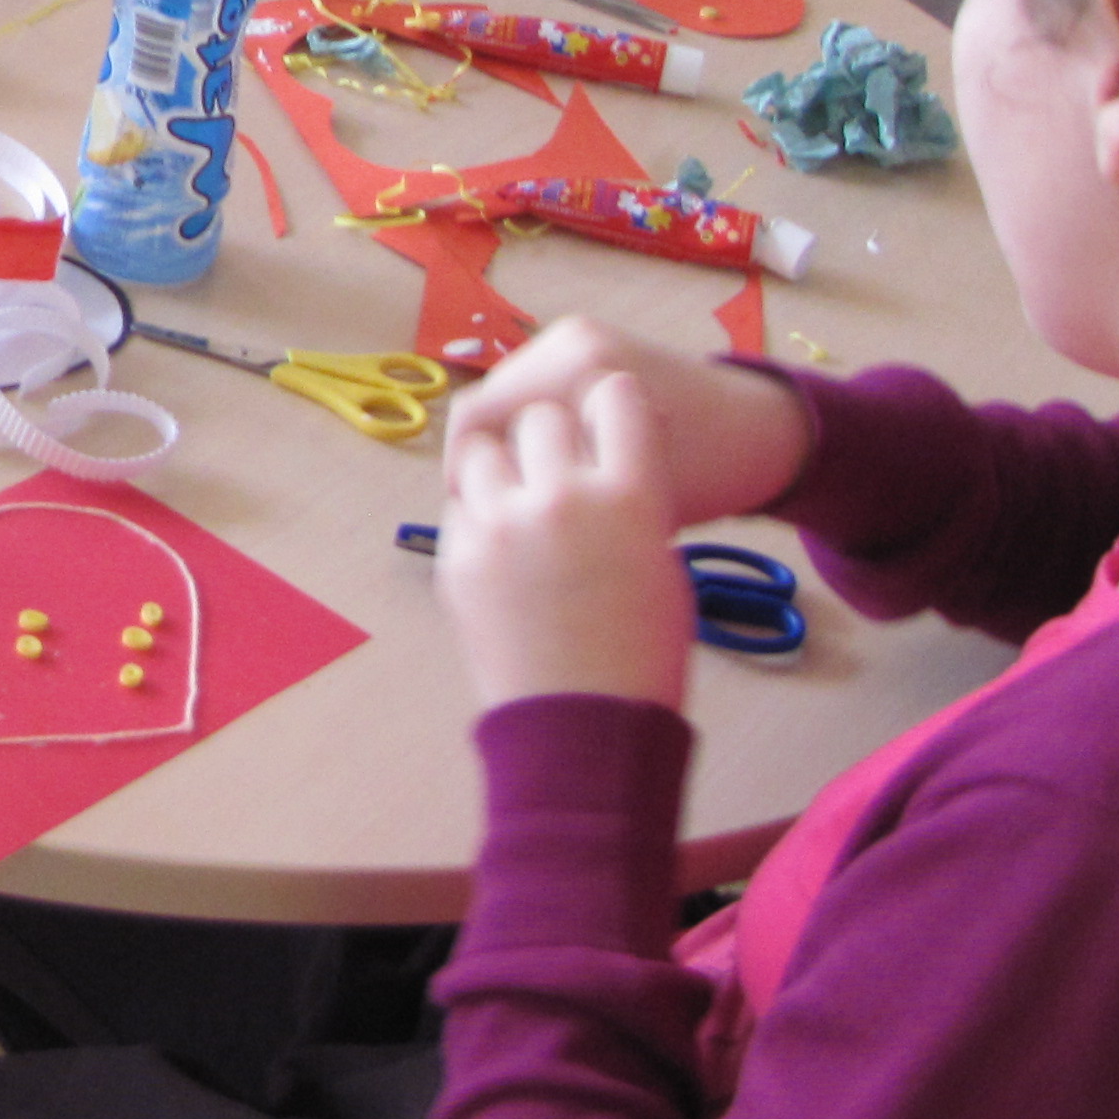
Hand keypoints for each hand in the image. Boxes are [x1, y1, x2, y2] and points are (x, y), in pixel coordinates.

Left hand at [437, 373, 694, 711]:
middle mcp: (563, 498)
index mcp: (631, 497)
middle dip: (553, 436)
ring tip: (520, 498)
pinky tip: (500, 543)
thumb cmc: (642, 650)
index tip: (608, 418)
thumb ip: (630, 496)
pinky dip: (478, 512)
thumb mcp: (662, 561)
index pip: (617, 395)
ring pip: (484, 448)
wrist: (582, 723)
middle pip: (542, 415)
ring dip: (504, 464)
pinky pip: (459, 504)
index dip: (613, 405)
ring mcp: (500, 526)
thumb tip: (599, 453)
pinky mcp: (456, 556)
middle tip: (559, 467)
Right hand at [446, 317, 815, 526]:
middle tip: (498, 516)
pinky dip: (530, 430)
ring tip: (529, 494)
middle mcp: (568, 340)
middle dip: (486, 461)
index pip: (475, 421)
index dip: (464, 477)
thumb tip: (474, 517)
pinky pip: (530, 392)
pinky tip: (552, 468)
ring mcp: (574, 336)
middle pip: (483, 407)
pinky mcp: (583, 344)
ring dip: (508, 447)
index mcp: (576, 369)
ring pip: (503, 401)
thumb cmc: (705, 475)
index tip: (477, 523)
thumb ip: (550, 502)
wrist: (761, 431)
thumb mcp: (627, 503)